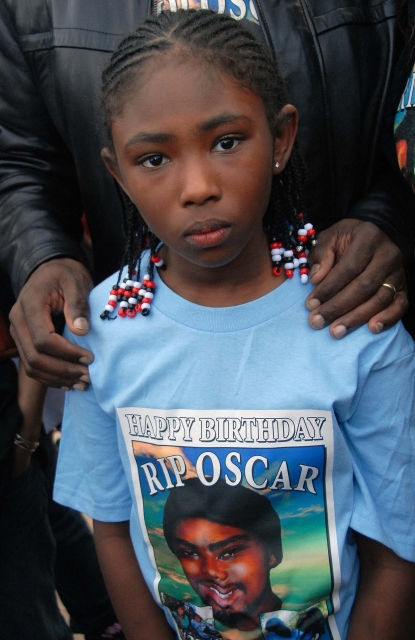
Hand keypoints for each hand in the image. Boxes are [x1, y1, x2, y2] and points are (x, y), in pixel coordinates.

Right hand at [9, 258, 93, 387]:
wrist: (50, 269)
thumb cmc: (65, 274)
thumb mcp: (75, 281)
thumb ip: (78, 304)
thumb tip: (81, 331)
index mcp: (30, 305)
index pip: (43, 340)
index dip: (67, 353)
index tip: (89, 358)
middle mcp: (18, 321)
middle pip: (34, 357)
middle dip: (63, 370)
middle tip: (88, 377)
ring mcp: (18, 332)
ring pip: (31, 366)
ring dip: (57, 378)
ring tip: (82, 384)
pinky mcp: (24, 339)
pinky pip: (31, 365)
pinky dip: (50, 376)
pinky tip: (69, 382)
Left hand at [305, 219, 406, 337]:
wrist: (373, 237)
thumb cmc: (346, 240)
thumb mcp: (329, 237)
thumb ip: (321, 254)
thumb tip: (316, 279)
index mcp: (368, 238)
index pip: (348, 268)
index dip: (329, 288)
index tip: (310, 304)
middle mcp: (387, 254)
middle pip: (364, 286)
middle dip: (338, 307)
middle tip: (317, 322)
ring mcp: (398, 272)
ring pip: (380, 298)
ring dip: (357, 318)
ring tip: (336, 331)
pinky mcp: (403, 287)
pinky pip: (400, 305)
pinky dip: (388, 319)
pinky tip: (372, 329)